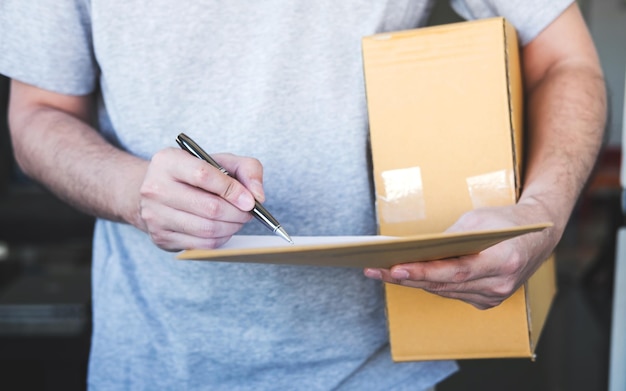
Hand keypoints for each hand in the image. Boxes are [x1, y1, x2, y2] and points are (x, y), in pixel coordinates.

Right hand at [136, 147, 264, 250]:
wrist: (157, 191)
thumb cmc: (194, 174)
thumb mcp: (219, 160)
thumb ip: (247, 168)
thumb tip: (258, 196)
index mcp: (168, 161)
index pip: (204, 176)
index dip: (233, 190)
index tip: (250, 200)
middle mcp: (155, 188)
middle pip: (209, 207)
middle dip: (238, 213)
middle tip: (249, 212)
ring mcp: (155, 215)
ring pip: (207, 229)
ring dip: (232, 227)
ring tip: (238, 219)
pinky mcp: (161, 237)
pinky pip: (202, 244)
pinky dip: (221, 238)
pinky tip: (224, 229)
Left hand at [364, 203, 557, 309]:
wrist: (539, 235)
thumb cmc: (506, 221)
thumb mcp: (477, 220)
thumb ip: (449, 238)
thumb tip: (417, 250)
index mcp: (502, 262)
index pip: (454, 271)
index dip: (422, 272)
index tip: (394, 268)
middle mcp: (500, 285)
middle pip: (444, 285)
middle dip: (407, 278)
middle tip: (376, 271)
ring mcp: (496, 297)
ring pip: (445, 292)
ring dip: (414, 282)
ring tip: (384, 272)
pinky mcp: (490, 301)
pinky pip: (453, 294)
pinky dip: (432, 285)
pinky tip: (410, 276)